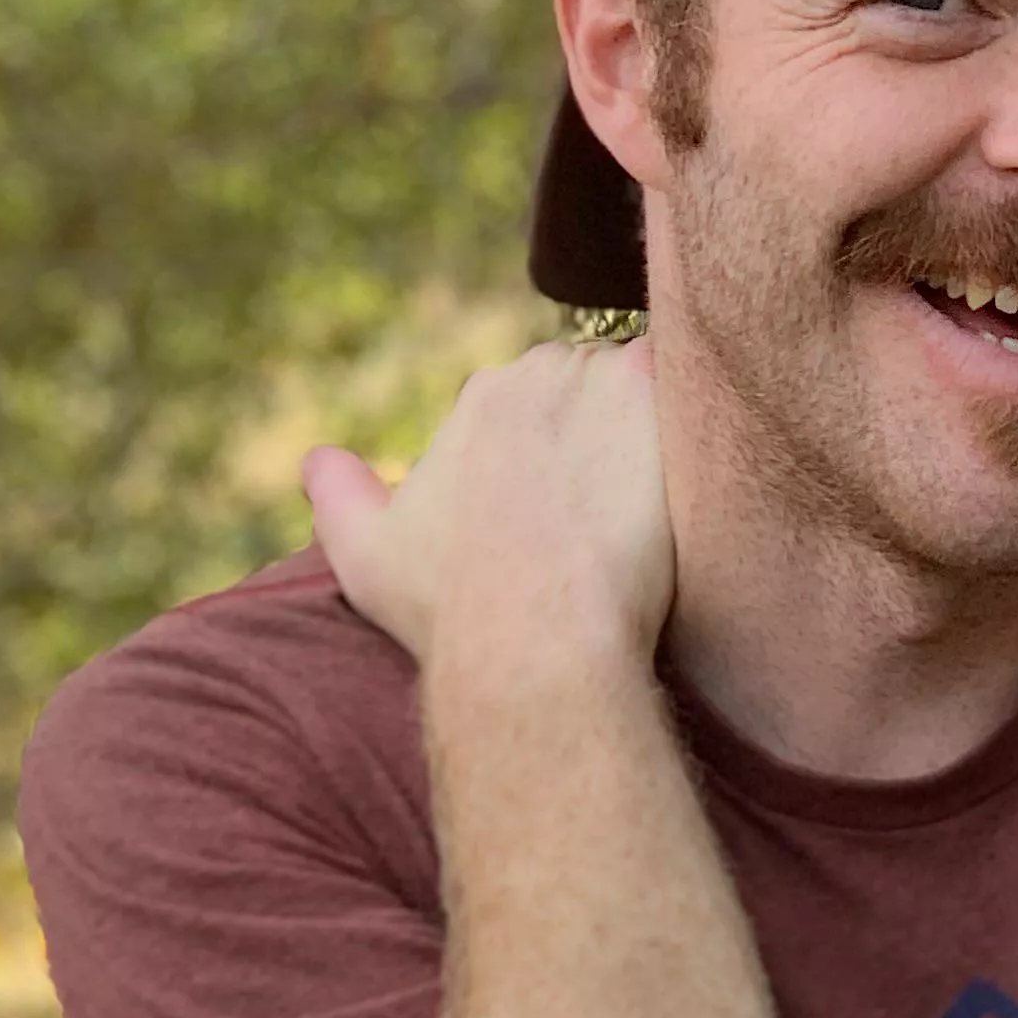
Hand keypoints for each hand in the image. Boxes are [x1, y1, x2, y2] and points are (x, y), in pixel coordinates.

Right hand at [300, 337, 673, 680]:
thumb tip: (316, 460)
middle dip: (605, 427)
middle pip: (593, 381)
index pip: (535, 396)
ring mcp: (606, 388)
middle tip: (618, 501)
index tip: (567, 501)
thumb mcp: (364, 553)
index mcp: (484, 398)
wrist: (535, 641)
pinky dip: (700, 423)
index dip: (556, 447)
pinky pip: (695, 391)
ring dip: (653, 427)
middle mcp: (542, 377)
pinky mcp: (661, 410)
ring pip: (645, 385)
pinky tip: (701, 481)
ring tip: (660, 497)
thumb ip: (338, 496)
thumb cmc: (449, 608)